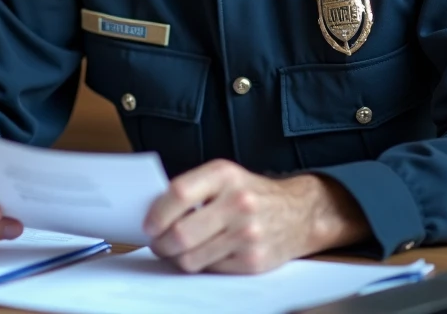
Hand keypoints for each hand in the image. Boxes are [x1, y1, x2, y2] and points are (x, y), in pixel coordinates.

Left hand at [144, 159, 369, 273]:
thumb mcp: (226, 177)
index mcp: (225, 175)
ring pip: (190, 258)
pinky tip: (205, 254)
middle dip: (160, 244)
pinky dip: (201, 265)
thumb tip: (152, 214)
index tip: (148, 225)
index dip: (156, 214)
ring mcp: (247, 234)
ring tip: (179, 250)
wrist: (299, 213)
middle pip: (180, 234)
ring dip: (177, 258)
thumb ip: (192, 190)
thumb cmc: (251, 194)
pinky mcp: (252, 260)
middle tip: (157, 244)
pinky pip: (209, 270)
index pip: (178, 194)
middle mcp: (238, 202)